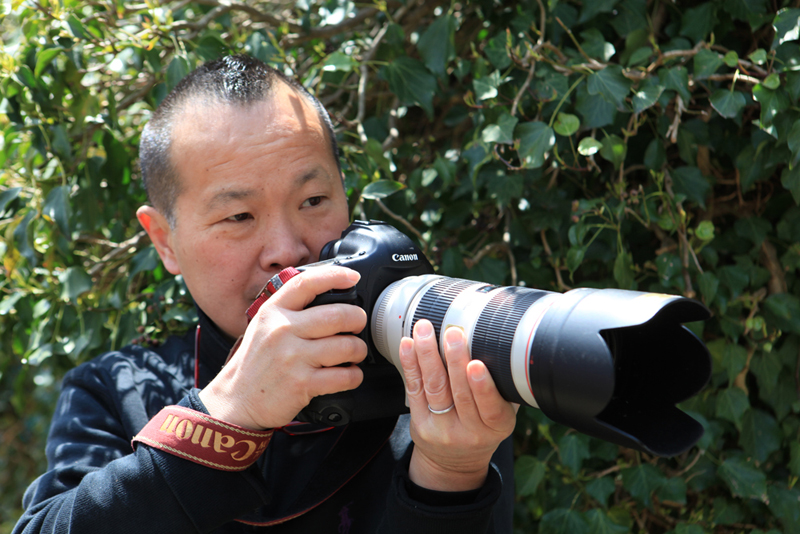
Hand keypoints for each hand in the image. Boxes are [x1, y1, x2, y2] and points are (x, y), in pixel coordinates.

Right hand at [199, 267, 366, 429]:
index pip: (307, 283)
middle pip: (338, 315)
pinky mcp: (303, 384)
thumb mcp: (263, 325)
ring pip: (347, 346)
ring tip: (354, 353)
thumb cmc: (256, 362)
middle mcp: (282, 331)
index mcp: (273, 312)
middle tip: (358, 325)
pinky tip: (348, 374)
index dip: (335, 276)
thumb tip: (329, 296)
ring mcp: (293, 358)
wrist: (236, 400)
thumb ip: (290, 309)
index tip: (352, 278)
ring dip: (359, 350)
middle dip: (358, 319)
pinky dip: (354, 375)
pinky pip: (345, 376)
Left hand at [399, 320, 516, 491]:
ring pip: (434, 387)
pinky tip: (408, 344)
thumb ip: (505, 386)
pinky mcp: (419, 422)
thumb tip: (507, 343)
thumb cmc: (483, 427)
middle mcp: (469, 431)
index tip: (476, 364)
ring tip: (425, 330)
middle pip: (459, 393)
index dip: (483, 386)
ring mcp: (441, 428)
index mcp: (497, 427)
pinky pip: (414, 389)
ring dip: (428, 355)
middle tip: (452, 333)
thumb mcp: (503, 413)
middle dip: (454, 360)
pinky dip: (410, 364)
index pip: (491, 407)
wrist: (454, 461)